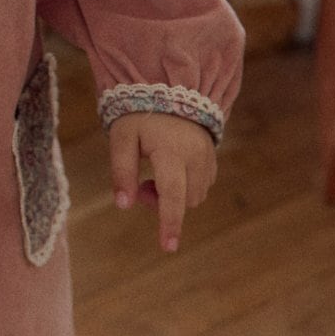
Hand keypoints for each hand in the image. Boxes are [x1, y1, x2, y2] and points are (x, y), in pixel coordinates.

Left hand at [107, 111, 216, 252]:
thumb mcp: (121, 137)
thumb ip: (121, 171)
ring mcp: (208, 158)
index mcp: (172, 153)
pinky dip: (184, 187)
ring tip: (154, 173)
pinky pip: (201, 185)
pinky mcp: (213, 157)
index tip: (168, 247)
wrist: (170, 89)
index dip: (169, 222)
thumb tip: (123, 205)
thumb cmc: (140, 113)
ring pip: (194, 195)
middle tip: (140, 185)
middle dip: (161, 203)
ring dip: (173, 195)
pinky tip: (170, 169)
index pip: (172, 195)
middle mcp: (196, 158)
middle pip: (184, 201)